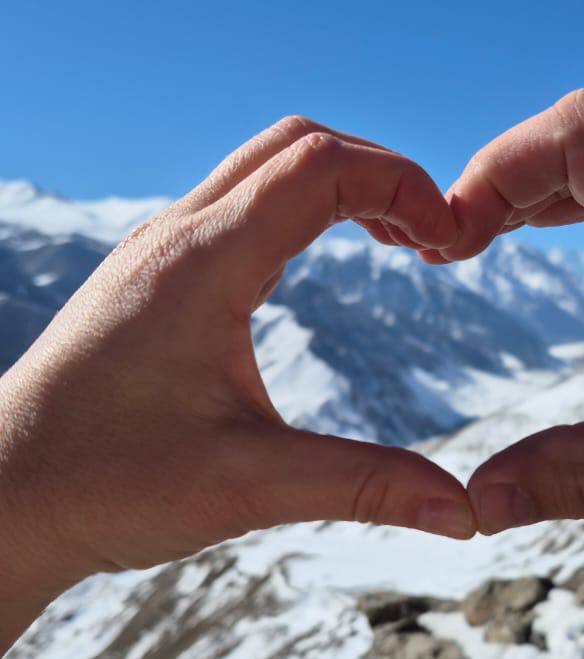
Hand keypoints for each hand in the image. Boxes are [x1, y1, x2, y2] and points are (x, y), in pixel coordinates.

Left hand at [0, 117, 475, 651]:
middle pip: (296, 144)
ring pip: (262, 167)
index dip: (403, 184)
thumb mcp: (250, 486)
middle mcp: (177, 237)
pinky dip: (299, 208)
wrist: (3, 498)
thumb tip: (464, 514)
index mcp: (204, 264)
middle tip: (433, 235)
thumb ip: (364, 487)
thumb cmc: (107, 485)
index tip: (452, 238)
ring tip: (396, 241)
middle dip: (379, 172)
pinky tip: (321, 261)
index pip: (322, 166)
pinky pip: (236, 204)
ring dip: (337, 185)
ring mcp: (158, 252)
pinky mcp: (150, 277)